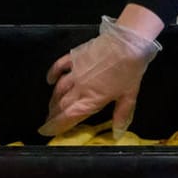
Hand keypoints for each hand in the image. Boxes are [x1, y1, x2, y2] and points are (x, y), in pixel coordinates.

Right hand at [40, 15, 162, 137]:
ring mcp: (75, 72)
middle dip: (52, 115)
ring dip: (53, 100)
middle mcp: (79, 88)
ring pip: (59, 89)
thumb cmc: (130, 70)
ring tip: (51, 107)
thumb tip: (117, 134)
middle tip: (48, 122)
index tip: (47, 131)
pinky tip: (49, 80)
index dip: (56, 126)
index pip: (69, 117)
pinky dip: (52, 74)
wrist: (127, 43)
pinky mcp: (74, 58)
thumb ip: (121, 115)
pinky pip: (59, 67)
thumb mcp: (129, 96)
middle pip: (61, 105)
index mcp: (92, 100)